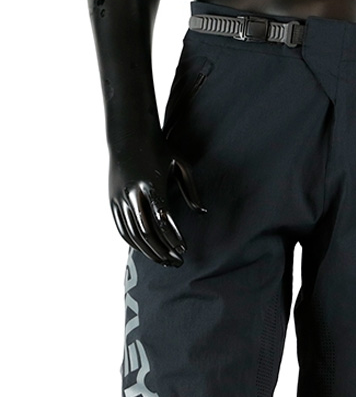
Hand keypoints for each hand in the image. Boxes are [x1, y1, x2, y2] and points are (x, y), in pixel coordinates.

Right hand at [109, 132, 205, 266]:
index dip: (173, 237)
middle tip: (177, 261)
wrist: (129, 134)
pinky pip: (122, 229)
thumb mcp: (181, 165)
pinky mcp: (113, 202)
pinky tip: (146, 251)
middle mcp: (133, 194)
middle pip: (147, 232)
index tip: (184, 249)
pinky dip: (134, 243)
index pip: (162, 219)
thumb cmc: (161, 150)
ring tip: (164, 261)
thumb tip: (201, 212)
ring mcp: (120, 198)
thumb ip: (192, 190)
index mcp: (151, 185)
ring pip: (133, 234)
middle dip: (163, 250)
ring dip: (149, 251)